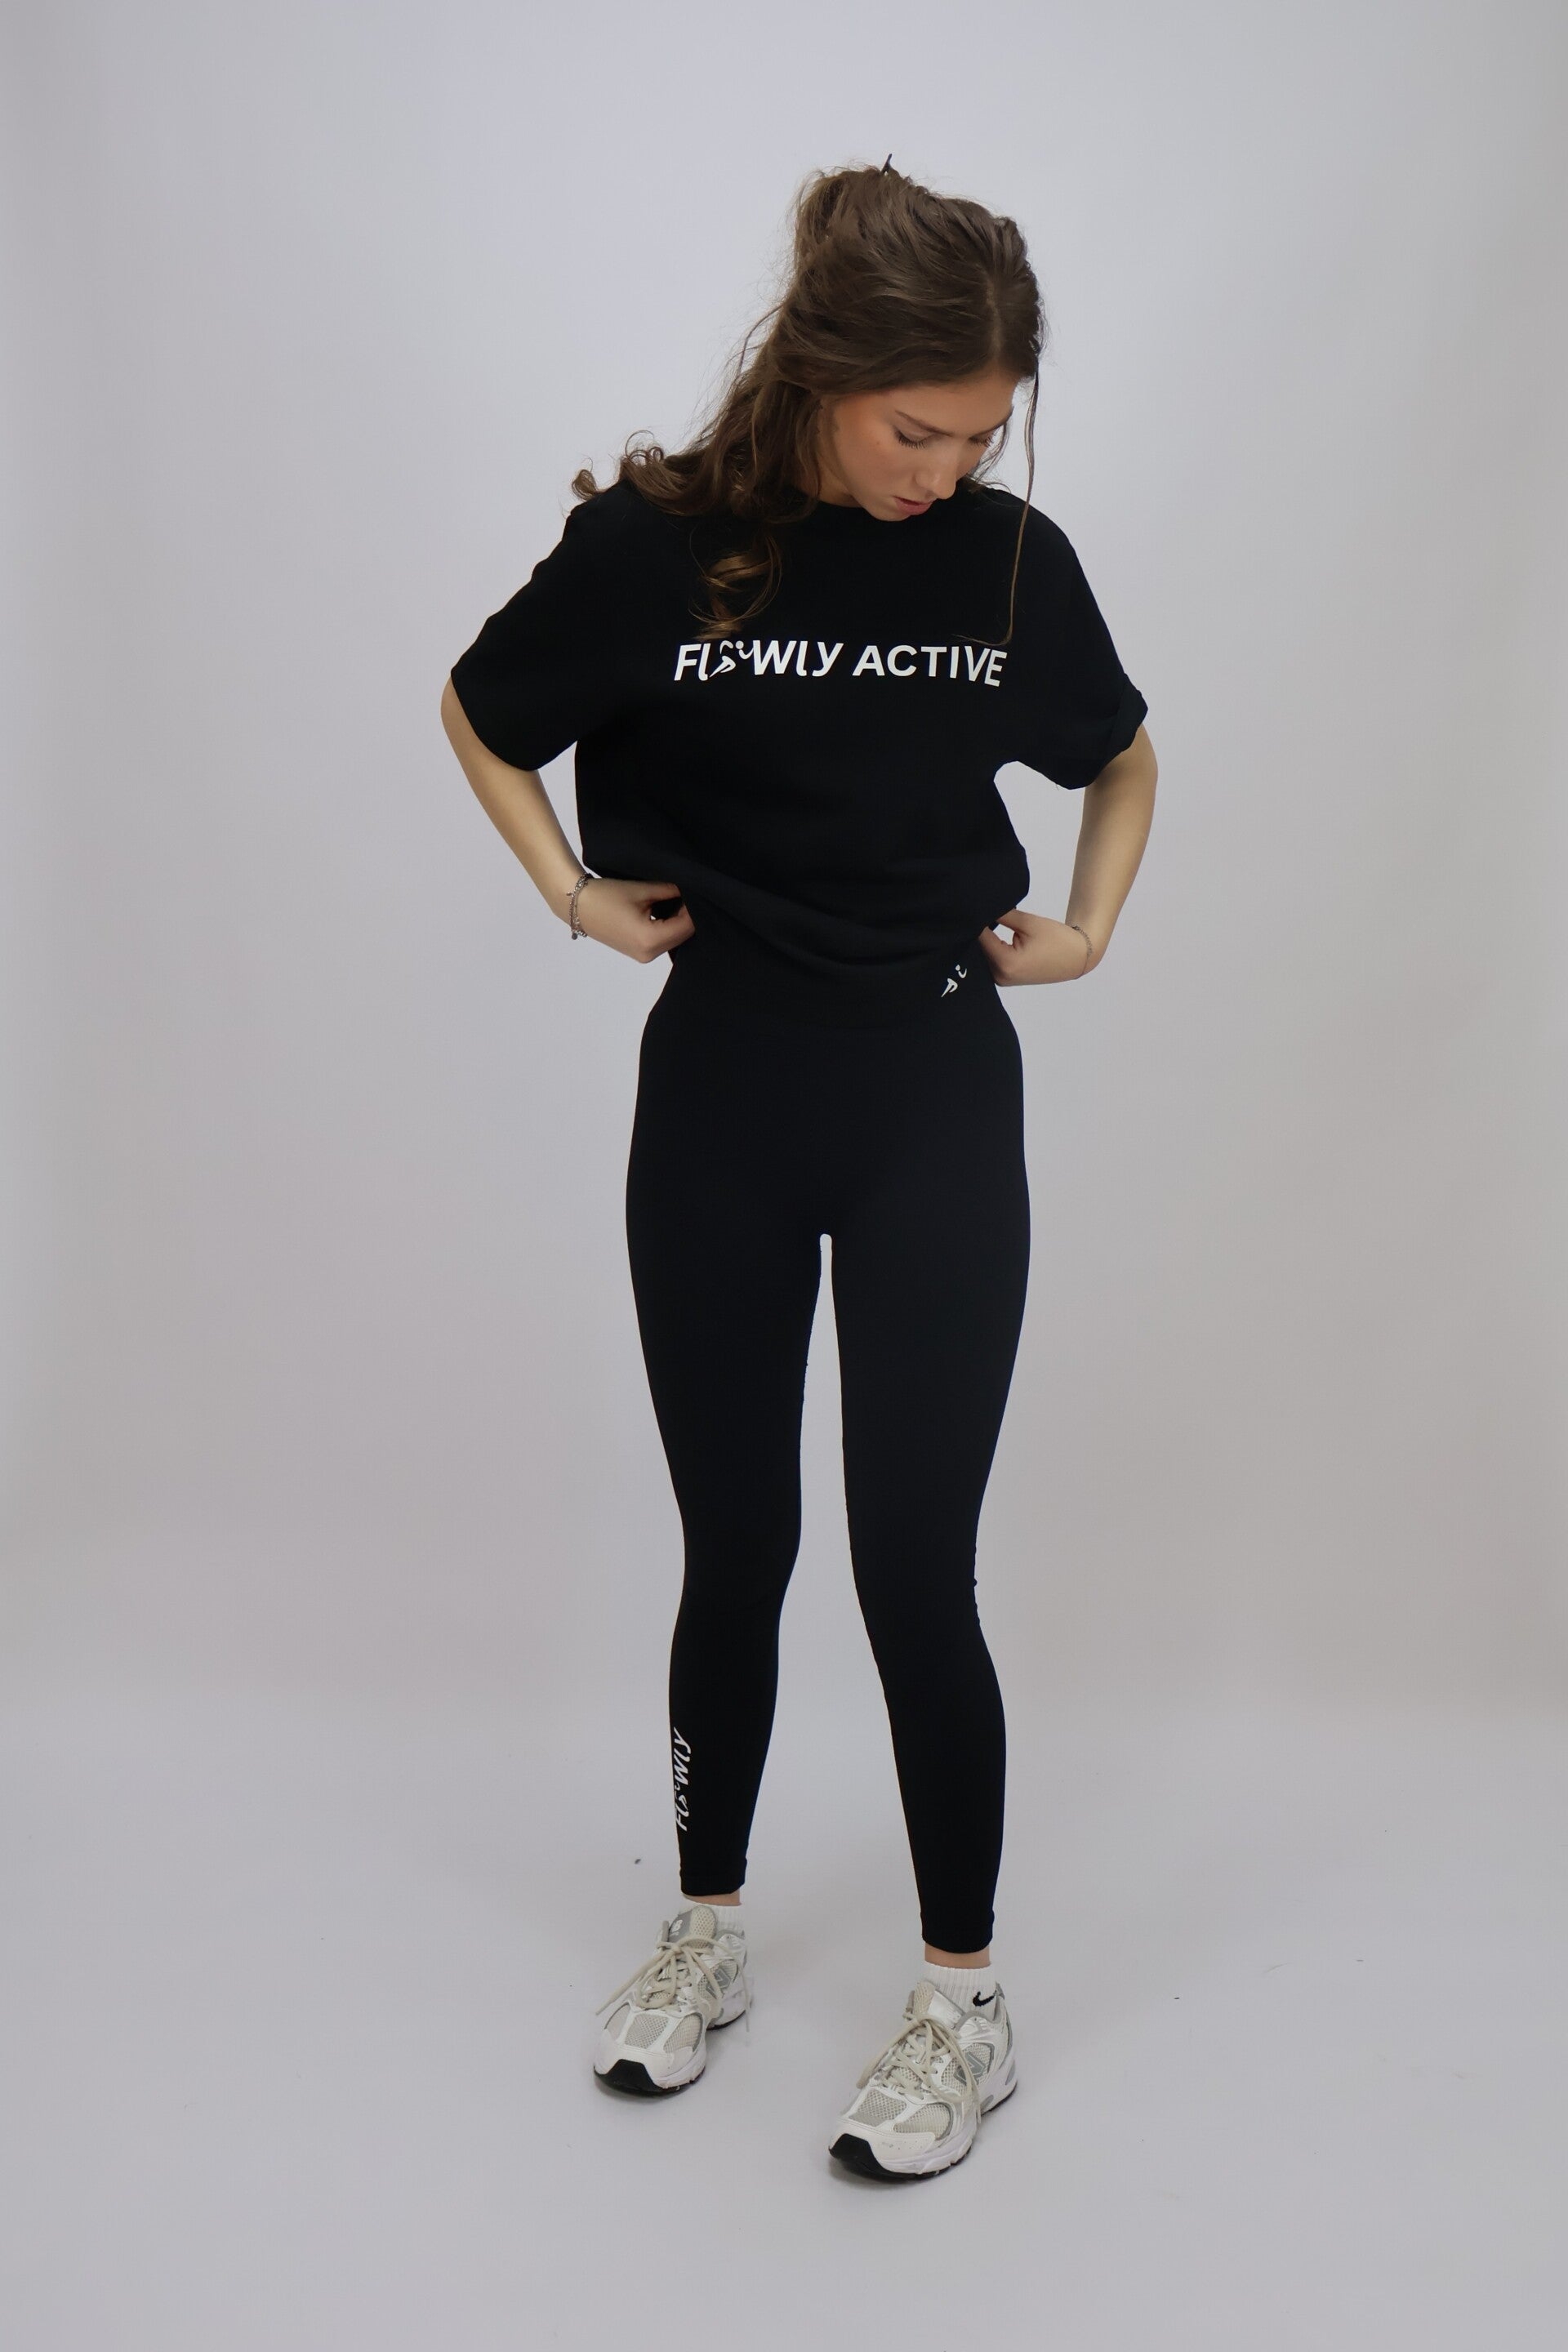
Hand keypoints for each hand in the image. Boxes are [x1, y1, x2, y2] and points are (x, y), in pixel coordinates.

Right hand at [568, 876, 694, 961]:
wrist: (577, 905)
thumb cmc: (606, 895)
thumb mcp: (641, 890)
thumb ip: (670, 890)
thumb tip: (691, 888)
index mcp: (650, 940)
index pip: (687, 926)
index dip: (695, 909)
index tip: (697, 891)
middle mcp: (649, 954)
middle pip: (682, 936)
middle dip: (688, 916)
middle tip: (690, 894)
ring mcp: (643, 957)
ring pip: (674, 940)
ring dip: (678, 922)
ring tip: (677, 900)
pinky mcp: (638, 953)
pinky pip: (662, 942)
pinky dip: (668, 928)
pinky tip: (667, 910)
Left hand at [978, 908, 1096, 984]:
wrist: (1076, 957)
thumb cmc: (1057, 939)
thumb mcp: (1028, 923)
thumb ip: (1001, 914)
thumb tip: (981, 906)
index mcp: (1006, 963)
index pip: (979, 937)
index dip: (976, 920)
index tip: (977, 906)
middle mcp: (1000, 976)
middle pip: (978, 948)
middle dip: (979, 930)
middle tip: (982, 912)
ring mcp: (1002, 980)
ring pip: (983, 955)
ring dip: (984, 940)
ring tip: (990, 922)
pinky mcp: (1005, 979)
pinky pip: (990, 961)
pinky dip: (990, 948)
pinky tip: (992, 935)